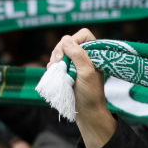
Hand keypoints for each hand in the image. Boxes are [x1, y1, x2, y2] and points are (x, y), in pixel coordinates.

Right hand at [50, 29, 115, 147]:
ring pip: (59, 52)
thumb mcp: (86, 73)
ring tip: (57, 71)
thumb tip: (66, 41)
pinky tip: (55, 75)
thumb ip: (78, 56)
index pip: (83, 35)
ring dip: (55, 60)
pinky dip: (53, 67)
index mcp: (94, 53)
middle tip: (58, 63)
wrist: (86, 112)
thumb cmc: (90, 94)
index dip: (74, 40)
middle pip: (68, 42)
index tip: (68, 52)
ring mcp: (75, 64)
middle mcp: (85, 56)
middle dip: (60, 51)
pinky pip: (56, 62)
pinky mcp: (67, 71)